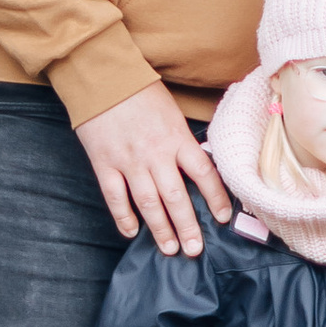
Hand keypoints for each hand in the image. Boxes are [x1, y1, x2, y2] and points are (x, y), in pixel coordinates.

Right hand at [75, 82, 231, 256]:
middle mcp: (155, 153)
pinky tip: (132, 232)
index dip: (215, 198)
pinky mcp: (104, 164)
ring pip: (147, 203)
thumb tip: (200, 168)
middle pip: (176, 197)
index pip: (203, 174)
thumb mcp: (172, 112)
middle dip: (187, 227)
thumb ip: (184, 141)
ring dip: (160, 229)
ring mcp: (128, 161)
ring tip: (170, 249)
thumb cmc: (142, 92)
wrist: (103, 76)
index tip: (222, 218)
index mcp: (177, 137)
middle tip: (194, 250)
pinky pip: (115, 197)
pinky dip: (123, 217)